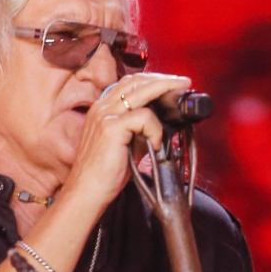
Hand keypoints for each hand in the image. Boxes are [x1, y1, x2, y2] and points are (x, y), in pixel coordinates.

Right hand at [61, 72, 190, 211]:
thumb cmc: (104, 174)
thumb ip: (140, 131)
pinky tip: (156, 145)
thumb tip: (163, 125)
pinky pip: (144, 116)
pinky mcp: (111, 128)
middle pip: (137, 80)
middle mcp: (102, 107)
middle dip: (164, 79)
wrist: (86, 192)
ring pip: (142, 90)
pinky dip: (156, 129)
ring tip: (179, 99)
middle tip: (183, 82)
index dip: (152, 80)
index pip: (130, 83)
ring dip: (165, 91)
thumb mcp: (125, 145)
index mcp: (103, 109)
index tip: (172, 83)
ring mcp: (105, 115)